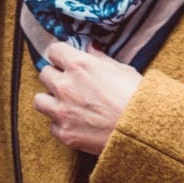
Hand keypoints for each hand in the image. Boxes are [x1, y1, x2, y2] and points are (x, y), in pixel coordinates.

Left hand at [32, 40, 143, 156]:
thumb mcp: (122, 70)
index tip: (65, 60)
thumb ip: (100, 59)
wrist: (144, 131)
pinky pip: (52, 126)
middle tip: (69, 84)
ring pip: (39, 100)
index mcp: (80, 65)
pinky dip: (61, 125)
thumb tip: (90, 49)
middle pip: (45, 74)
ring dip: (50, 100)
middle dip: (56, 77)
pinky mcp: (65, 133)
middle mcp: (65, 86)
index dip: (61, 55)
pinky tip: (76, 124)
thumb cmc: (138, 98)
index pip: (54, 51)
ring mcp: (62, 111)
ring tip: (65, 104)